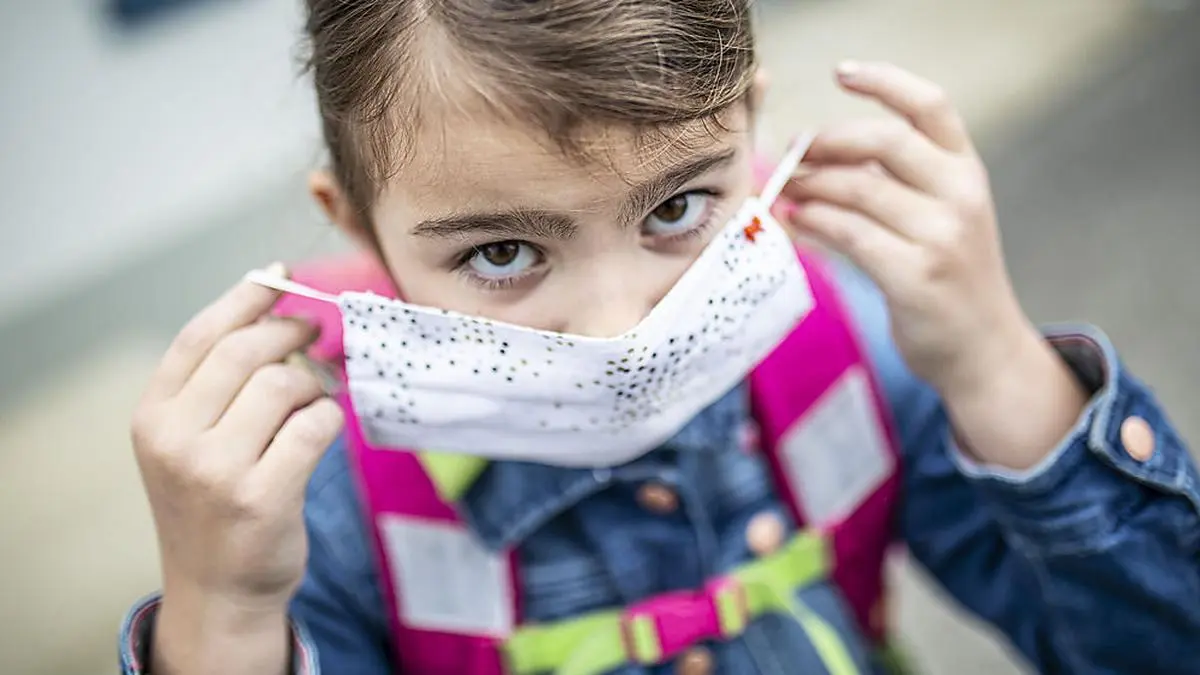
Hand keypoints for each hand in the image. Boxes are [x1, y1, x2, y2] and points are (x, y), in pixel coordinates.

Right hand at [130, 264, 342, 640]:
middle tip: (315, 333)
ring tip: (316, 395)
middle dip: (290, 332)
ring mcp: (215, 470)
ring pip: (282, 385)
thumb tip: (278, 310)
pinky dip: (329, 418)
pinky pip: (314, 426)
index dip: (247, 296)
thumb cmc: (214, 502)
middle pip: (245, 351)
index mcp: (153, 415)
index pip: (202, 335)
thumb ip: (218, 384)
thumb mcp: (190, 441)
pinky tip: (324, 428)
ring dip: (311, 383)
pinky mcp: (261, 496)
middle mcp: (174, 439)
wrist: (218, 589)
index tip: (281, 274)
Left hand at [783, 62, 1085, 469]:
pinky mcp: (917, 277)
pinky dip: (814, 222)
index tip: (840, 72)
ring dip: (811, 185)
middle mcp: (961, 195)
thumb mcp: (940, 216)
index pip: (930, 105)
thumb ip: (895, 182)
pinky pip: (851, 235)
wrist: (983, 349)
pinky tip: (796, 220)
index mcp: (967, 170)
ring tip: (785, 190)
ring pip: (859, 190)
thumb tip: (817, 154)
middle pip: (883, 141)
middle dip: (828, 140)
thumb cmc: (949, 277)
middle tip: (792, 150)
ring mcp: (942, 237)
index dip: (885, 80)